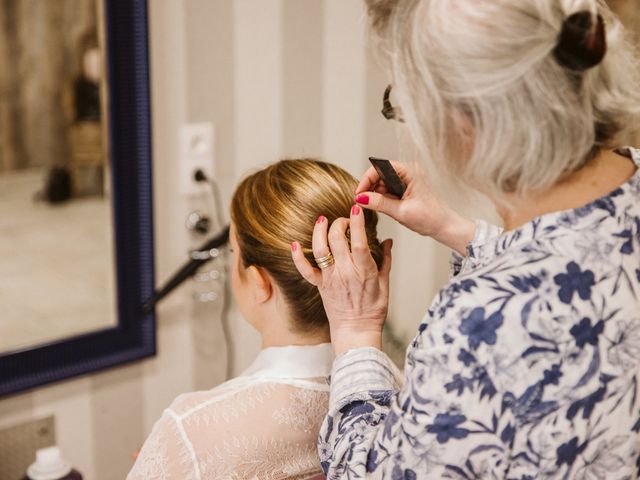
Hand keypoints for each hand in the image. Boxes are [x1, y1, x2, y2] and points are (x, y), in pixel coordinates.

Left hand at [291, 206, 392, 355]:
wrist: (356, 332)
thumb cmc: (373, 310)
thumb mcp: (385, 283)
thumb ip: (385, 260)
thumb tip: (388, 241)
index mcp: (364, 271)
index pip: (359, 242)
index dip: (356, 223)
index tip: (356, 209)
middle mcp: (345, 272)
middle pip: (337, 240)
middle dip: (339, 223)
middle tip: (344, 219)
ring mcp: (330, 279)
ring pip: (320, 250)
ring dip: (319, 232)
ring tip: (322, 220)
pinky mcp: (319, 286)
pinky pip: (304, 270)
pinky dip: (297, 257)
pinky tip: (294, 244)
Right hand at [355, 160, 474, 255]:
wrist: (445, 226)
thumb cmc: (430, 218)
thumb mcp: (401, 212)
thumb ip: (379, 203)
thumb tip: (360, 198)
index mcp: (409, 171)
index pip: (380, 167)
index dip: (366, 180)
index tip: (359, 194)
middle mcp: (408, 172)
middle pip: (379, 174)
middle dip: (370, 188)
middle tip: (364, 203)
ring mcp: (407, 180)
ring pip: (382, 183)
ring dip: (376, 195)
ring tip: (377, 208)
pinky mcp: (406, 188)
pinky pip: (388, 190)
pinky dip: (383, 198)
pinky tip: (386, 208)